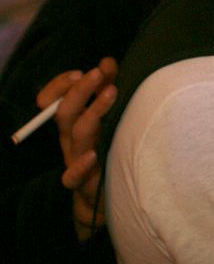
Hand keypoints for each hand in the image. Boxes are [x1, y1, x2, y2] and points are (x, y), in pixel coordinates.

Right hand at [37, 58, 117, 239]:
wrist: (106, 201)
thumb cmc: (106, 153)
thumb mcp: (105, 119)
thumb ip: (106, 88)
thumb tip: (108, 61)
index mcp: (71, 124)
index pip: (52, 100)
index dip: (61, 84)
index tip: (82, 71)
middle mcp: (69, 141)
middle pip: (64, 113)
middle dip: (79, 90)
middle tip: (97, 73)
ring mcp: (75, 162)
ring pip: (76, 136)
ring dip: (93, 112)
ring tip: (112, 93)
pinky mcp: (84, 185)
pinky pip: (73, 178)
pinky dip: (82, 166)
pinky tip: (94, 154)